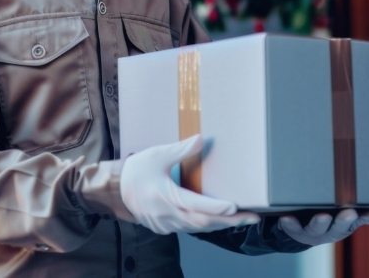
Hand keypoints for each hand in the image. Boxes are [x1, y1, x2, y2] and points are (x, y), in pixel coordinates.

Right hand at [121, 135, 259, 234]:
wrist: (116, 190)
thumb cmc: (137, 171)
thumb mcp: (157, 155)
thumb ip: (181, 150)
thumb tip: (201, 139)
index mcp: (166, 196)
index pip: (196, 205)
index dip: (216, 207)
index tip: (234, 207)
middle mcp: (168, 215)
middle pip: (203, 222)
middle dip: (229, 221)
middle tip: (251, 217)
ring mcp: (166, 224)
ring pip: (198, 228)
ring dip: (220, 224)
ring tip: (243, 220)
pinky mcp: (165, 228)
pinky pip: (189, 229)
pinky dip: (206, 225)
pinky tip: (219, 221)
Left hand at [278, 209, 368, 245]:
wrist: (298, 229)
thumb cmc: (326, 220)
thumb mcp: (344, 219)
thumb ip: (360, 216)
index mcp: (338, 228)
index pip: (349, 224)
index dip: (354, 220)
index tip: (357, 212)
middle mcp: (324, 232)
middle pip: (334, 228)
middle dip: (341, 221)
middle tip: (349, 213)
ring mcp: (307, 231)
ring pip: (313, 229)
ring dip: (317, 223)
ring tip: (321, 216)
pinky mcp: (290, 227)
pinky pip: (289, 227)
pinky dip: (288, 223)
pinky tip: (286, 217)